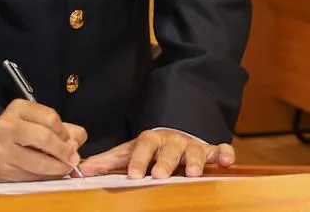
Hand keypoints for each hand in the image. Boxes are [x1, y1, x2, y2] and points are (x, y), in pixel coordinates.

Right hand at [0, 99, 86, 181]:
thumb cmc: (20, 137)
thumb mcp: (40, 124)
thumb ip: (66, 130)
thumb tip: (75, 144)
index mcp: (18, 109)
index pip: (50, 117)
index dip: (65, 133)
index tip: (71, 142)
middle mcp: (7, 126)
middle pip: (45, 137)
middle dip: (64, 151)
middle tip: (72, 159)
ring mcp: (2, 148)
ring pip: (40, 162)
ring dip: (58, 168)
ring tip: (63, 168)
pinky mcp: (3, 168)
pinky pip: (33, 176)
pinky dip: (46, 177)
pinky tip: (47, 173)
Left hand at [78, 129, 235, 178]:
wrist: (174, 135)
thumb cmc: (149, 149)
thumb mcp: (129, 152)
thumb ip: (108, 161)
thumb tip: (83, 169)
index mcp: (150, 140)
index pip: (142, 146)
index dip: (138, 160)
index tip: (133, 175)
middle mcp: (172, 140)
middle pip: (169, 150)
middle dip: (166, 162)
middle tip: (160, 175)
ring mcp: (192, 144)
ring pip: (195, 150)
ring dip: (195, 160)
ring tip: (194, 173)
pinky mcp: (211, 150)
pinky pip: (220, 149)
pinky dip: (224, 153)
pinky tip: (226, 161)